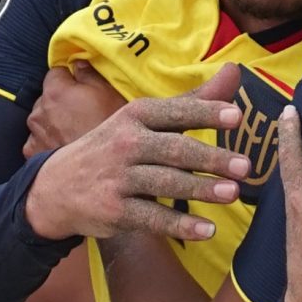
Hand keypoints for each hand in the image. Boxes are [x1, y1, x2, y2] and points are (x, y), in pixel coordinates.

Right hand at [25, 65, 253, 243]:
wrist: (57, 187)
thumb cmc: (115, 148)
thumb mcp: (146, 121)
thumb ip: (193, 102)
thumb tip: (235, 71)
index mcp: (137, 115)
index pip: (176, 112)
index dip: (206, 113)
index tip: (236, 117)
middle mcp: (126, 143)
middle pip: (174, 150)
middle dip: (210, 158)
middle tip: (245, 166)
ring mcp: (119, 178)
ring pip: (165, 183)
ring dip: (200, 190)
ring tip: (233, 194)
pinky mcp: (115, 210)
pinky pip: (153, 218)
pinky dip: (180, 226)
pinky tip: (207, 230)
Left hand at [27, 62, 126, 154]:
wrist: (101, 168)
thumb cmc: (108, 127)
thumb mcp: (109, 93)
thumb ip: (89, 74)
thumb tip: (78, 62)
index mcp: (55, 90)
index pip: (56, 72)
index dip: (71, 79)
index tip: (83, 89)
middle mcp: (39, 109)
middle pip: (47, 97)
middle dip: (61, 101)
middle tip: (82, 113)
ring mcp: (34, 133)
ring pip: (42, 120)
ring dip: (54, 122)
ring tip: (74, 133)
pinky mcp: (33, 153)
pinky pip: (38, 141)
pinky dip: (48, 142)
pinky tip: (64, 147)